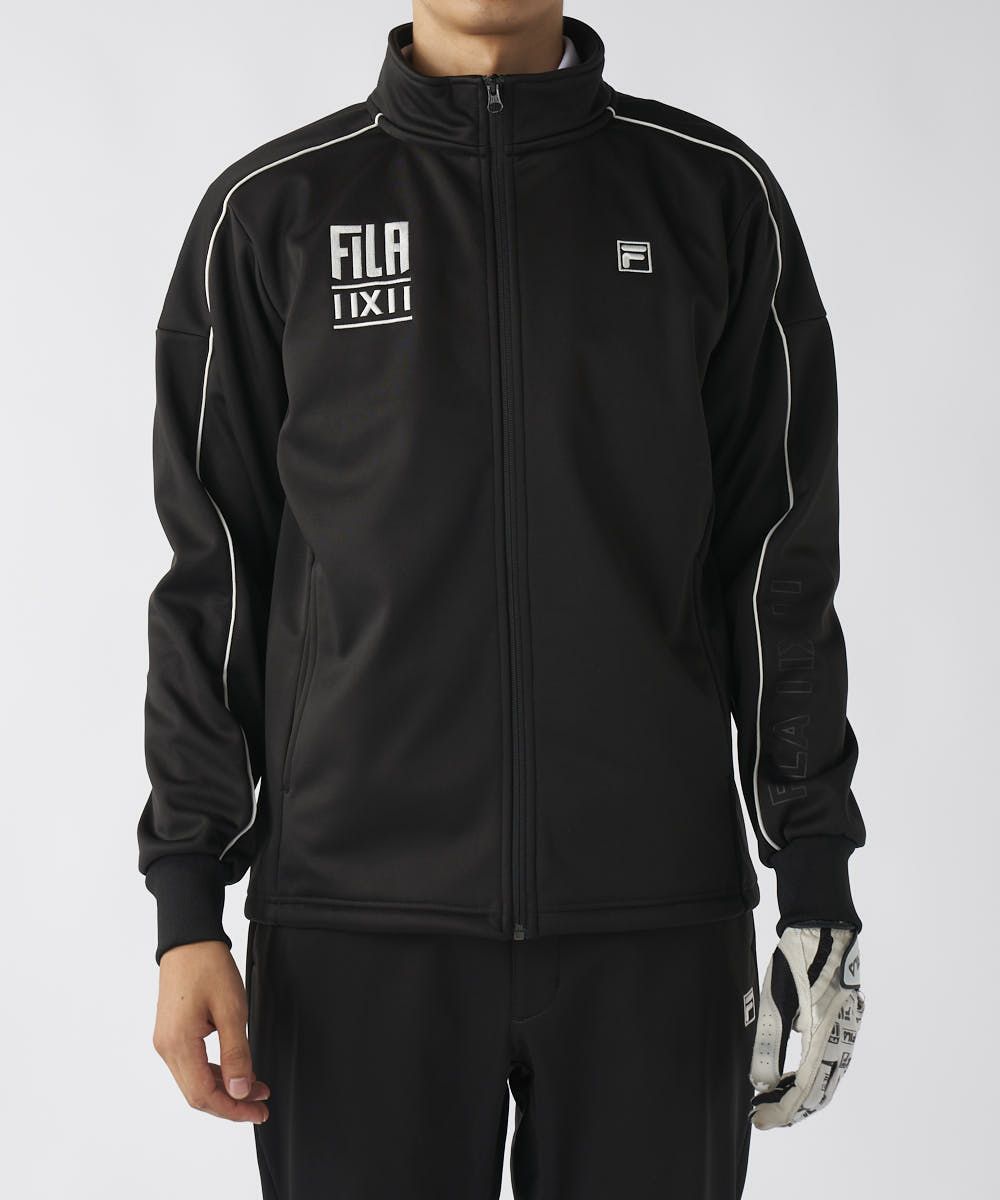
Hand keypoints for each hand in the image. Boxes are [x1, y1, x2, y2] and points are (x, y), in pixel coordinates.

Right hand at [153, 940, 269, 1122]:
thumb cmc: (209, 967)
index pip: (203, 1095)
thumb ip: (236, 1053)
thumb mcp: (232, 1010)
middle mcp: (166, 1048)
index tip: (258, 1111)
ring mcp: (166, 1041)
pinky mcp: (171, 1034)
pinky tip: (235, 1071)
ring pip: (193, 1082)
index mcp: (178, 1044)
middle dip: (230, 1103)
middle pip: (196, 1094)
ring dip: (224, 1089)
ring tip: (255, 1088)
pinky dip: (213, 1073)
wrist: (190, 940)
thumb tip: (240, 1091)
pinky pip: (191, 1065)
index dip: (232, 1109)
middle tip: (261, 1104)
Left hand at [749, 926, 863, 1129]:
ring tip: (769, 1099)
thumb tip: (761, 1082)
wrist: (825, 924)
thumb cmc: (799, 957)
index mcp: (828, 1033)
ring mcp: (846, 1027)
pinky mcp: (841, 1019)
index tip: (760, 1122)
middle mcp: (843, 1035)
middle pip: (822, 1089)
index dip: (783, 1110)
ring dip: (799, 1093)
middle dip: (792, 1108)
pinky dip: (808, 1074)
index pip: (807, 1088)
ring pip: (826, 1076)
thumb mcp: (776, 998)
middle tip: (761, 1116)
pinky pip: (828, 1059)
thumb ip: (769, 1041)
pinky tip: (787, 1075)